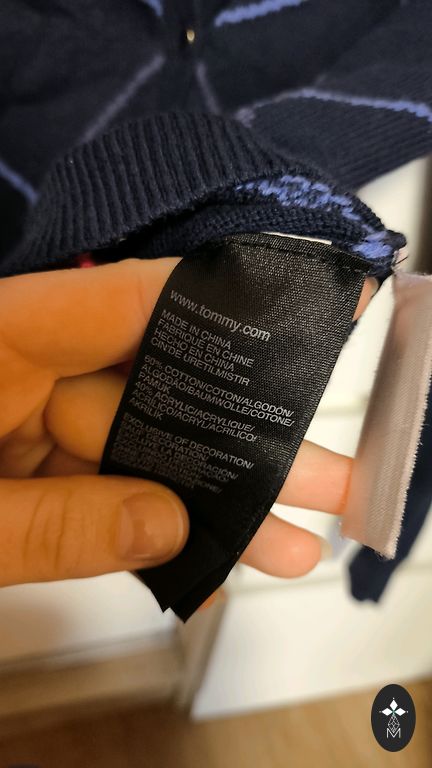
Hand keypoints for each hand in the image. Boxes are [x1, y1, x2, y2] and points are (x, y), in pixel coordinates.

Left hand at [0, 257, 375, 601]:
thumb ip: (57, 527)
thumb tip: (170, 528)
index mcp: (2, 339)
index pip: (130, 301)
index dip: (224, 304)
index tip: (303, 312)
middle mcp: (26, 367)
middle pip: (156, 388)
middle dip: (243, 440)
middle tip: (323, 473)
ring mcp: (29, 417)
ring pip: (140, 447)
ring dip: (210, 498)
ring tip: (289, 543)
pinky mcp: (31, 462)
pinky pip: (105, 487)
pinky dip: (149, 528)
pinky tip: (205, 564)